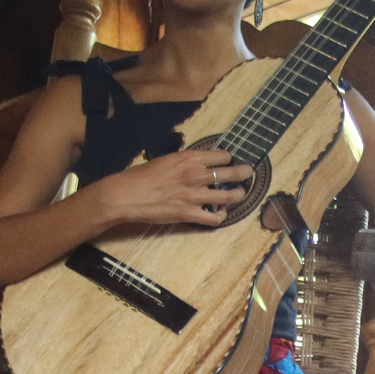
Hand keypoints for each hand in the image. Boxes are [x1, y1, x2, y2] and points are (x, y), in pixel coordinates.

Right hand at [97, 149, 253, 226]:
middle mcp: (196, 175)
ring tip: (239, 194)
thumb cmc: (140, 176)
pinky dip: (220, 216)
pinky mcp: (189, 214)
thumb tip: (191, 162)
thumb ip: (182, 161)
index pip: (221, 156)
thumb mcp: (164, 160)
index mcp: (189, 158)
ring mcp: (194, 196)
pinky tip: (221, 214)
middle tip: (248, 173)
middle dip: (243, 172)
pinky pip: (214, 218)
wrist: (126, 195)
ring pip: (228, 196)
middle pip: (231, 173)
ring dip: (237, 195)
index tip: (230, 161)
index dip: (228, 158)